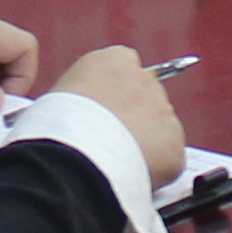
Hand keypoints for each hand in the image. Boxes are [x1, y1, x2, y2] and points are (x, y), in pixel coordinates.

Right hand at [50, 46, 185, 187]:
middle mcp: (143, 79)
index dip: (117, 93)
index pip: (126, 67)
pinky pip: (169, 156)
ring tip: (117, 160)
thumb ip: (84, 93)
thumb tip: (84, 109)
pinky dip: (156, 167)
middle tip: (112, 140)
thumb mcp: (60, 93)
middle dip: (134, 117)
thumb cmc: (57, 127)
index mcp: (113, 60)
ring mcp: (163, 109)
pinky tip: (131, 172)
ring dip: (146, 141)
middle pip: (146, 97)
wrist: (75, 155)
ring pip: (159, 127)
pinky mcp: (174, 142)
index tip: (107, 110)